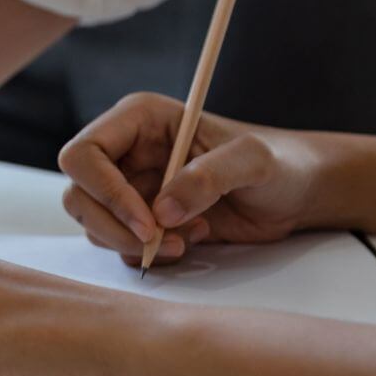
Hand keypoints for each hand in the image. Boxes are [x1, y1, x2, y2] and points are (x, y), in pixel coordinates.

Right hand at [56, 93, 320, 266]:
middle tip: (160, 242)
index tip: (147, 222)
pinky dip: (148, 254)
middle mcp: (125, 152)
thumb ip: (209, 177)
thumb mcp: (254, 161)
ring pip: (93, 223)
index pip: (83, 155)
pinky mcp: (140, 218)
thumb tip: (161, 212)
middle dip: (114, 226)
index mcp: (139, 121)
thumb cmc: (280, 163)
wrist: (297, 193)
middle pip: (78, 194)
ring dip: (133, 243)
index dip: (105, 191)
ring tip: (187, 238)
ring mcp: (129, 187)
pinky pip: (118, 244)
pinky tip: (190, 240)